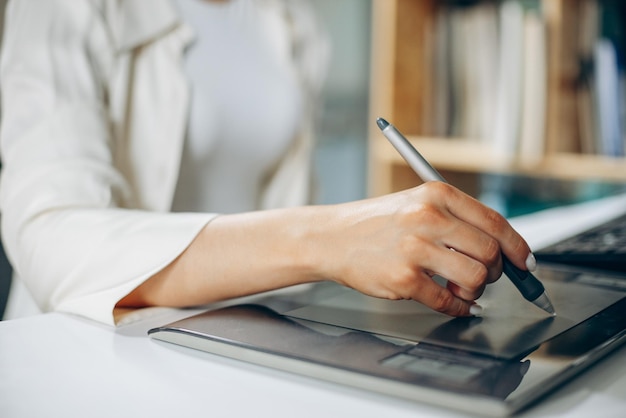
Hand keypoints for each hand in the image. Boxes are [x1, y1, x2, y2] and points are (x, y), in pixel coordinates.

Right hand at [312, 182, 531, 315]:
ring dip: (475, 291)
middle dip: (495, 272)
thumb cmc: (376, 223)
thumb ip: (456, 220)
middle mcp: (427, 217)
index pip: (495, 222)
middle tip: (485, 277)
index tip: (524, 263)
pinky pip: (447, 301)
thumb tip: (501, 249)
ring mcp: (414, 249)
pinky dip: (457, 308)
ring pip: (475, 278)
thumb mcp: (416, 204)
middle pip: (490, 252)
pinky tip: (452, 303)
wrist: (333, 238)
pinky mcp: (403, 279)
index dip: (517, 247)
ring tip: (461, 289)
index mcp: (436, 194)